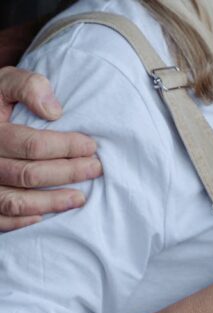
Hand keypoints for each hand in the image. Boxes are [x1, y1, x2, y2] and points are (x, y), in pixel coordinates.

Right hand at [0, 67, 101, 231]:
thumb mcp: (5, 82)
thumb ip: (28, 86)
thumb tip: (54, 111)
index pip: (32, 145)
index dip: (66, 147)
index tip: (91, 147)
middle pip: (28, 174)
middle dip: (68, 173)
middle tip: (95, 169)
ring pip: (14, 201)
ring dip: (51, 202)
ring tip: (80, 198)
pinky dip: (20, 221)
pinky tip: (44, 216)